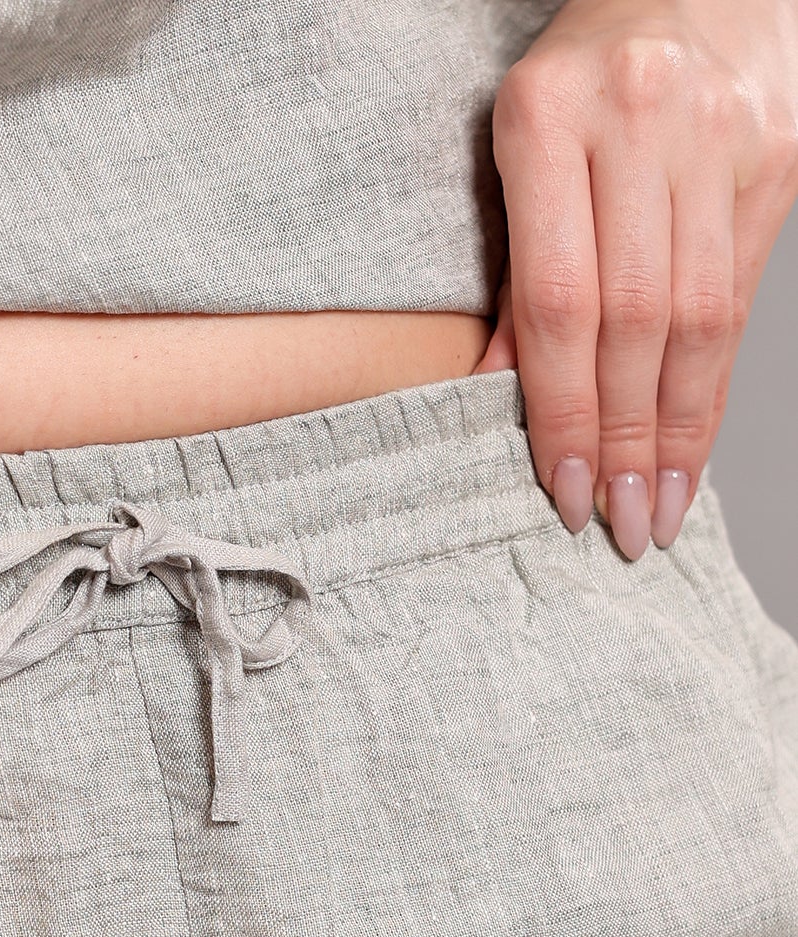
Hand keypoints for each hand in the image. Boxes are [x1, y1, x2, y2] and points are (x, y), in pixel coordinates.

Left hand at [473, 0, 797, 556]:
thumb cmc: (584, 81)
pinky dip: (714, 386)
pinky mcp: (777, 156)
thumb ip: (514, 273)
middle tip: (621, 527)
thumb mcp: (518, 152)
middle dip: (626, 441)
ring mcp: (720, 137)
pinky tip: (694, 446)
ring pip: (698, 319)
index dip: (564, 414)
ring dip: (678, 432)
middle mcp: (643, 120)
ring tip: (660, 510)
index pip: (561, 304)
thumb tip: (497, 401)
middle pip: (635, 322)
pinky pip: (740, 297)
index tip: (564, 495)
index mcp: (550, 117)